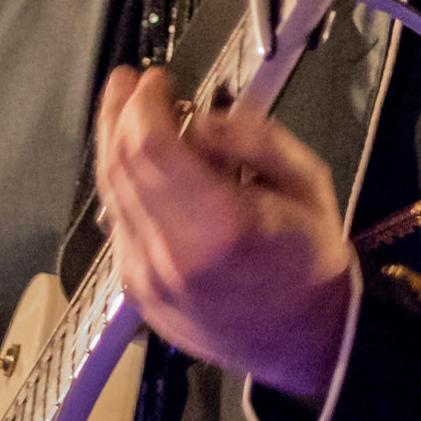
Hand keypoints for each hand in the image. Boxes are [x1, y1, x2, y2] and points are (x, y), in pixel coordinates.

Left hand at [95, 66, 352, 401]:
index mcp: (220, 225)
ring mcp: (146, 279)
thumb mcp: (307, 181)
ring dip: (112, 146)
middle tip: (128, 83)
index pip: (150, 146)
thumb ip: (254, 139)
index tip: (155, 78)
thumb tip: (199, 121)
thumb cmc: (311, 258)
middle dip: (118, 114)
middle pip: (120, 166)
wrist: (305, 342)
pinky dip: (122, 187)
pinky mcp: (136, 293)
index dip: (142, 103)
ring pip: (109, 195)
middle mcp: (171, 254)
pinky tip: (137, 166)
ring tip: (123, 112)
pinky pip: (117, 225)